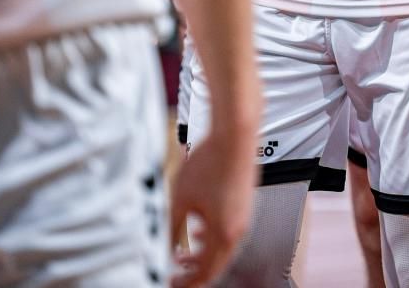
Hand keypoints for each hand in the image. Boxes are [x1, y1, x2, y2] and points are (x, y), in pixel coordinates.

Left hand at [168, 128, 255, 287]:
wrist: (234, 135)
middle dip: (194, 271)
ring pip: (222, 247)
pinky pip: (228, 230)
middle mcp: (239, 228)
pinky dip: (211, 237)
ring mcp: (244, 215)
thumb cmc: (212, 161)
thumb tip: (163, 246)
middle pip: (216, 263)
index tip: (173, 282)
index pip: (206, 272)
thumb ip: (171, 227)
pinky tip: (198, 227)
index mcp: (224, 233)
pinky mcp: (244, 204)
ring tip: (184, 253)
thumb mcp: (180, 199)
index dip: (187, 281)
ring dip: (202, 253)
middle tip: (177, 273)